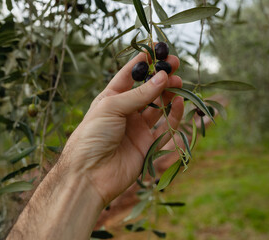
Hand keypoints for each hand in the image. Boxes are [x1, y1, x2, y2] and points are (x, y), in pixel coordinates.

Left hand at [61, 52, 183, 205]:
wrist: (89, 175)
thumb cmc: (92, 136)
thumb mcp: (111, 108)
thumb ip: (139, 94)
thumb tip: (163, 77)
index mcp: (110, 99)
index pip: (129, 76)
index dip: (143, 63)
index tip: (157, 50)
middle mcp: (125, 112)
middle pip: (147, 91)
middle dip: (161, 77)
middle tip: (175, 66)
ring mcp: (137, 129)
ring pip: (158, 107)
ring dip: (169, 94)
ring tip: (179, 83)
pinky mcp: (148, 145)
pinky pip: (165, 128)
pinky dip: (173, 115)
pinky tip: (178, 103)